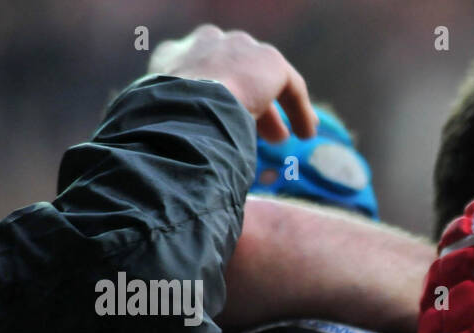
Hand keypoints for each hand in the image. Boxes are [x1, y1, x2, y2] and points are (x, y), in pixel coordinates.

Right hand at [148, 24, 315, 141]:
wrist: (187, 110)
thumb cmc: (169, 127)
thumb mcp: (167, 122)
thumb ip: (182, 121)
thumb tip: (191, 149)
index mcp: (174, 57)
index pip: (202, 71)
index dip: (220, 97)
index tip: (230, 122)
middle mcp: (206, 43)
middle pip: (235, 72)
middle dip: (251, 103)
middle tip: (261, 136)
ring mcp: (238, 47)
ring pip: (263, 77)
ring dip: (274, 109)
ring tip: (282, 139)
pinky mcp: (268, 60)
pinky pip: (290, 85)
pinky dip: (299, 111)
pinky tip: (306, 134)